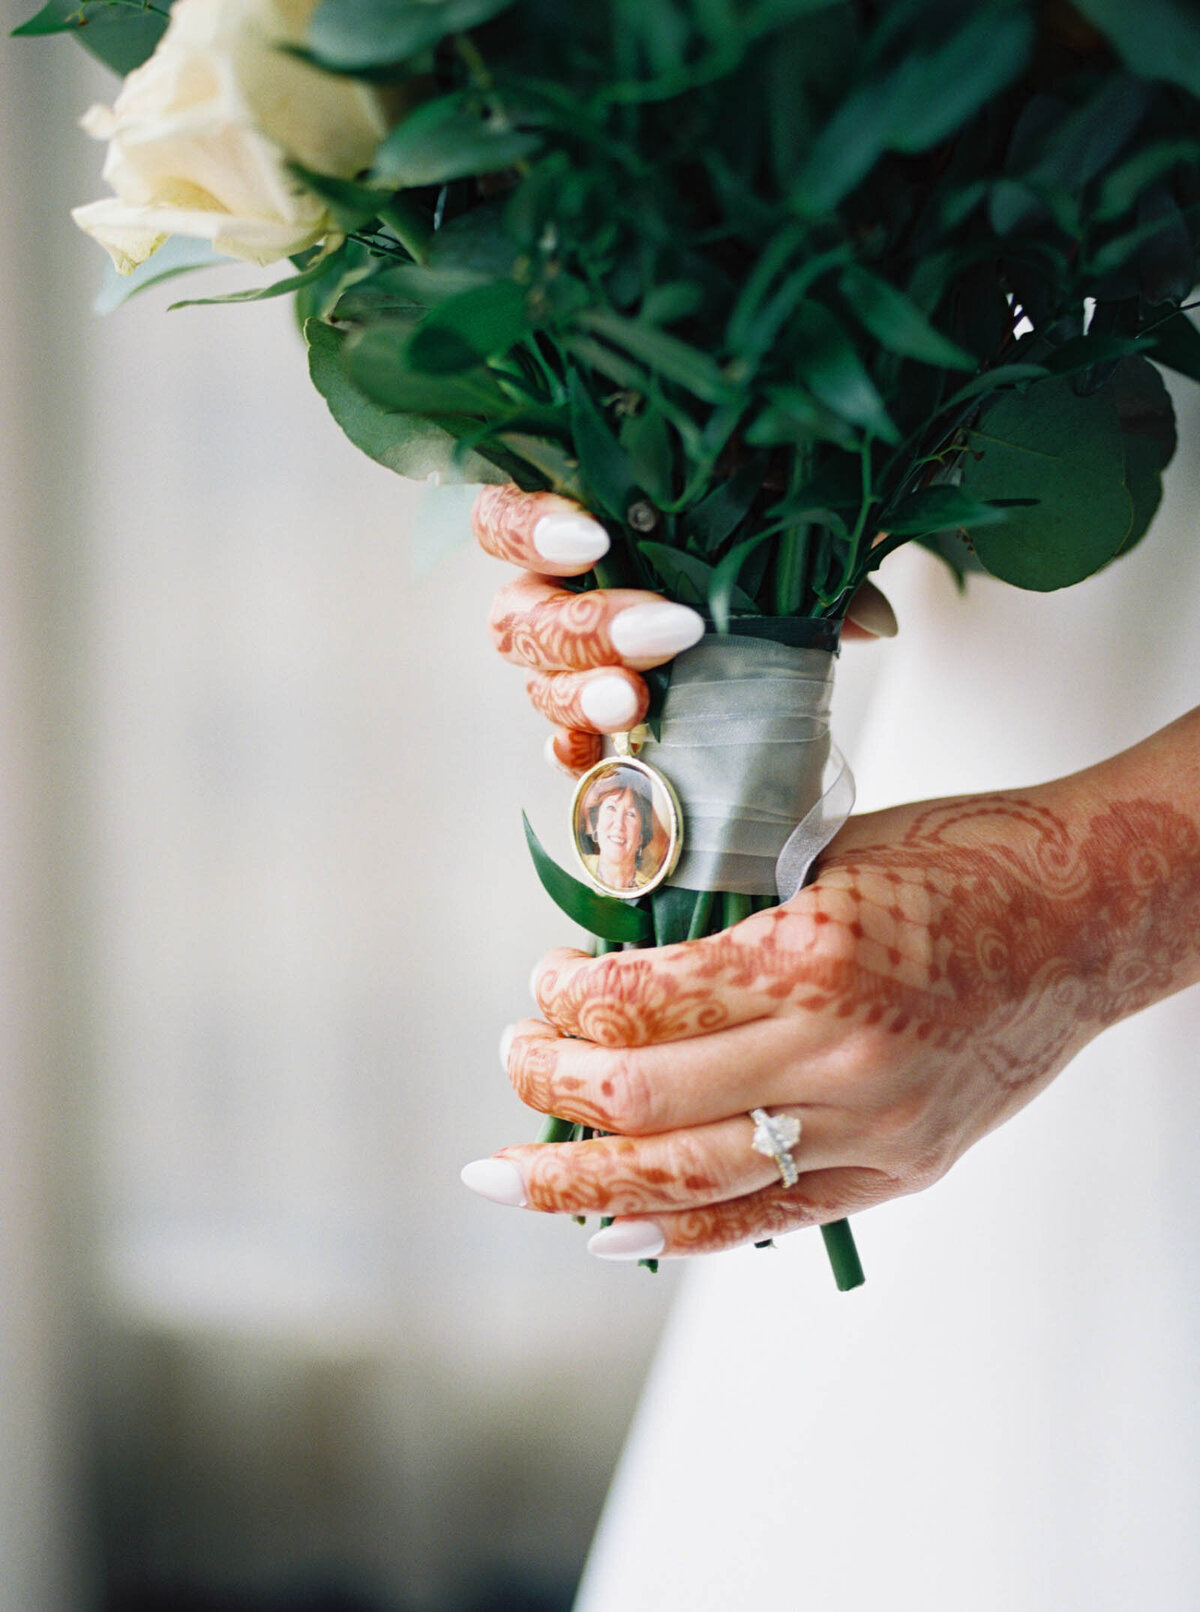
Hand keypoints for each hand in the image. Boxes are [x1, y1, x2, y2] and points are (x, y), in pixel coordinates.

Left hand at [462, 774, 1199, 1257]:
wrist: (1085, 917)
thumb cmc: (960, 859)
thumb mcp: (824, 852)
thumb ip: (725, 912)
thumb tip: (620, 957)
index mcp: (809, 953)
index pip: (639, 1001)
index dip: (567, 997)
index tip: (548, 981)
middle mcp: (835, 1054)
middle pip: (643, 1099)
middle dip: (550, 1085)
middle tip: (513, 1062)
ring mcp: (870, 1127)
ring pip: (689, 1178)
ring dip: (581, 1182)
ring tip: (508, 1177)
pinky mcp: (897, 1170)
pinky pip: (766, 1217)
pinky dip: (679, 1230)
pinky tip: (612, 1229)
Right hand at [472, 485, 896, 774]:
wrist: (773, 630)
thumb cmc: (755, 550)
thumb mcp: (779, 521)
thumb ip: (810, 543)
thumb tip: (876, 623)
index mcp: (581, 529)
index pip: (504, 519)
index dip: (529, 529)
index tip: (595, 539)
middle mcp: (555, 601)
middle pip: (521, 617)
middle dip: (588, 627)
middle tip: (668, 633)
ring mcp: (567, 673)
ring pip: (537, 686)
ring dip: (584, 695)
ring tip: (639, 704)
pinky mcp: (592, 731)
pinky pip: (563, 751)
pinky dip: (580, 758)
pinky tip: (606, 761)